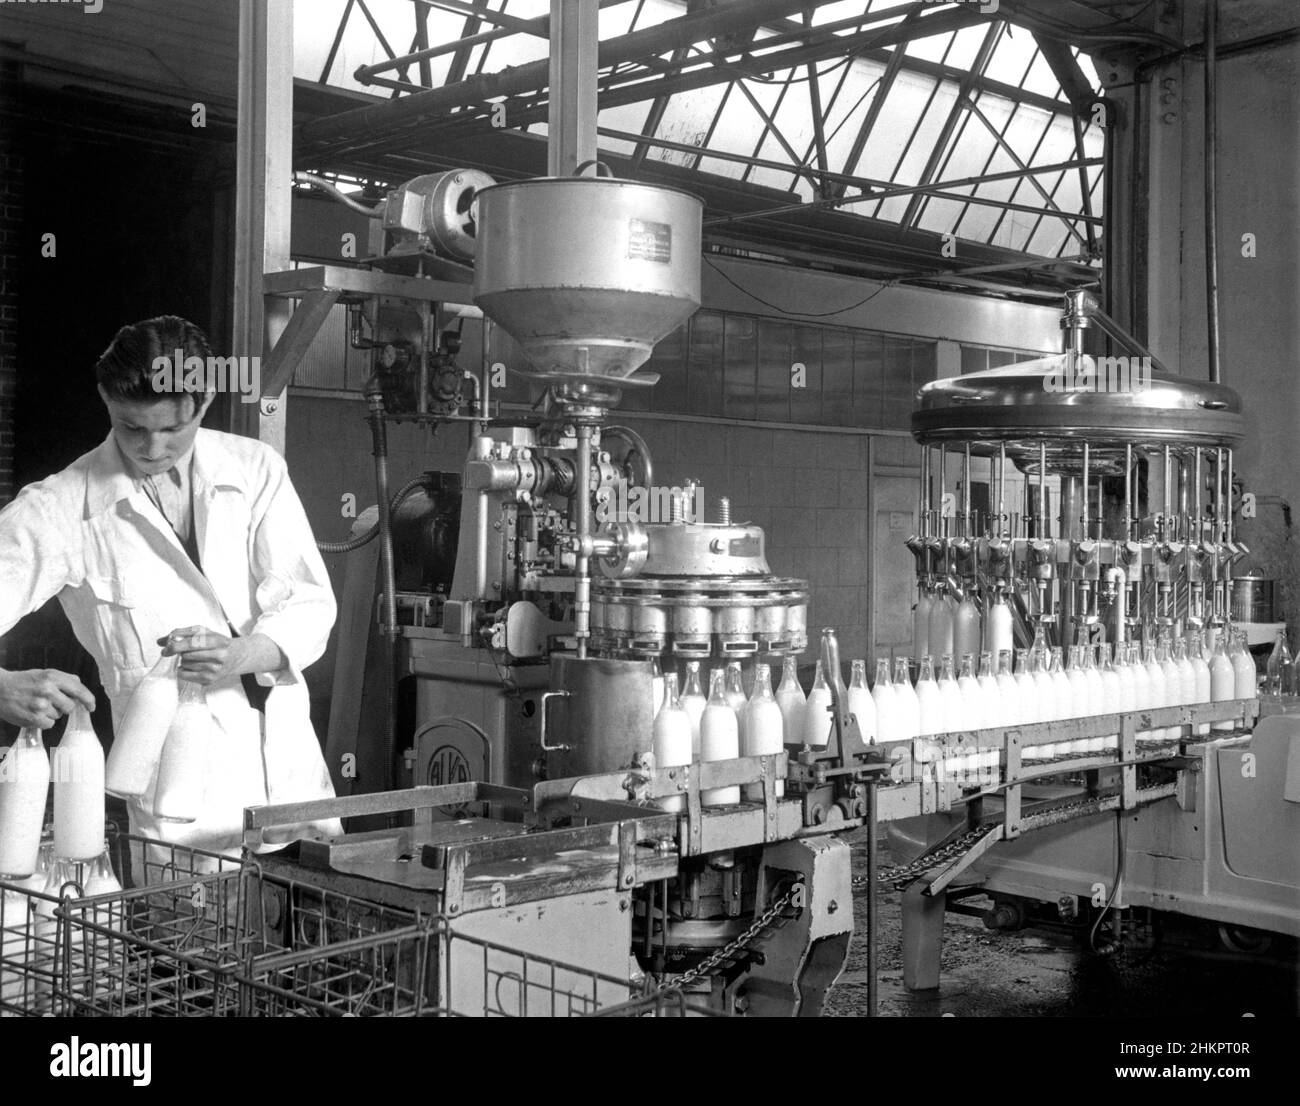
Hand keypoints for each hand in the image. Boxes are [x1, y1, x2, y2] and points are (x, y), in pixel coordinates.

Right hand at [0, 668, 96, 728]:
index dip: (89, 700)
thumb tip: (80, 688)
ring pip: (59, 716)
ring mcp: (41, 705)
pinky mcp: (34, 718)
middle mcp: (48, 690)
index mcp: (53, 676)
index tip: (92, 707)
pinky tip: (33, 713)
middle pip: (70, 706)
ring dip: (51, 713)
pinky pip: (50, 724)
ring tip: (36, 705)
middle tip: (49, 701)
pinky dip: (43, 721)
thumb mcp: (44, 674)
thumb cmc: (23, 682)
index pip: (79, 689)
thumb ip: (64, 680)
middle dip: (63, 706)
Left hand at [160, 626, 283, 685]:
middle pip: (186, 655)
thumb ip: (181, 633)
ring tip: (195, 658)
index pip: (192, 643)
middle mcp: (218, 656)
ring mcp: (215, 669)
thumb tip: (161, 641)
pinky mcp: (210, 679)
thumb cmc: (217, 643)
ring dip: (185, 661)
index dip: (175, 646)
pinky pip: (185, 675)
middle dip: (181, 653)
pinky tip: (192, 666)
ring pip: (186, 665)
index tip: (166, 648)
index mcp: (217, 641)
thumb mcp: (204, 632)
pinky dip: (183, 670)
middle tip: (186, 651)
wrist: (237, 656)